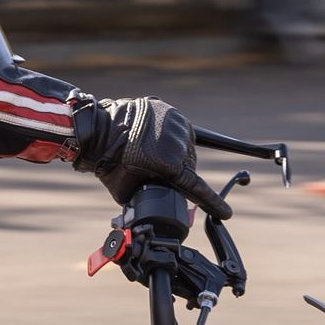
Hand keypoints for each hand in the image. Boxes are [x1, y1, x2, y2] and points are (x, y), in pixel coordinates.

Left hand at [71, 96, 231, 220]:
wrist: (97, 132)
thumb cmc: (109, 165)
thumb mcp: (127, 193)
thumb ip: (147, 202)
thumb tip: (155, 213)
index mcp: (170, 165)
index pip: (198, 189)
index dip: (213, 204)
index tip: (226, 213)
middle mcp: (178, 143)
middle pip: (189, 166)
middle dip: (178, 174)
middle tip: (157, 173)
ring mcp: (175, 124)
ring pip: (186, 147)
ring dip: (176, 153)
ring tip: (151, 154)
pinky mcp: (169, 111)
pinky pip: (178, 129)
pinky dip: (170, 136)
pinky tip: (153, 140)